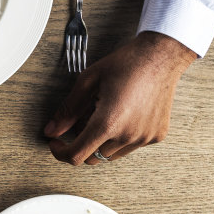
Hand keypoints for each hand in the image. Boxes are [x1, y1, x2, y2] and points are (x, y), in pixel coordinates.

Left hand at [43, 31, 195, 164]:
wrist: (161, 56)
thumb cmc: (127, 63)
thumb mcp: (88, 81)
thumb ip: (68, 110)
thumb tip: (51, 131)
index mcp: (109, 122)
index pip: (76, 155)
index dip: (60, 152)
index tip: (57, 143)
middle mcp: (128, 135)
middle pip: (92, 158)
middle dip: (81, 143)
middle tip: (83, 119)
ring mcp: (144, 138)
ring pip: (110, 155)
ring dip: (100, 141)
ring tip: (104, 113)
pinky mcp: (156, 136)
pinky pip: (129, 147)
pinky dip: (120, 138)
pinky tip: (122, 115)